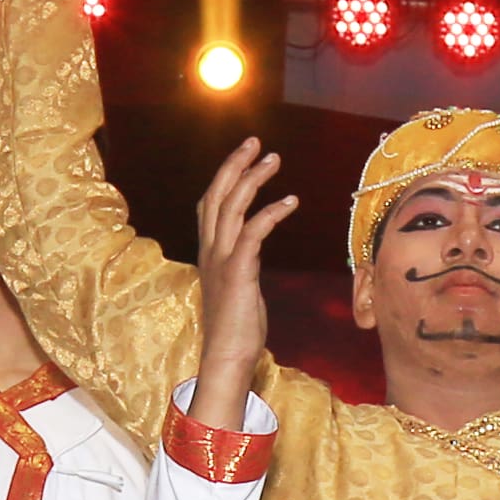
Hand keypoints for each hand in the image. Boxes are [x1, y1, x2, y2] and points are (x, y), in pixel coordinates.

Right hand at [188, 136, 296, 426]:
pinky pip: (252, 232)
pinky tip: (290, 201)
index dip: (224, 177)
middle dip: (236, 165)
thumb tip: (250, 251)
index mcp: (209, 252)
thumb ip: (239, 264)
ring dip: (253, 179)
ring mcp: (222, 259)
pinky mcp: (238, 271)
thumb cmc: (236, 328)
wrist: (226, 357)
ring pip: (232, 206)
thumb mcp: (235, 287)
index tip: (243, 156)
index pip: (209, 204)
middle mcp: (211, 250)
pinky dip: (270, 212)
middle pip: (217, 195)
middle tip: (256, 142)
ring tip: (273, 159)